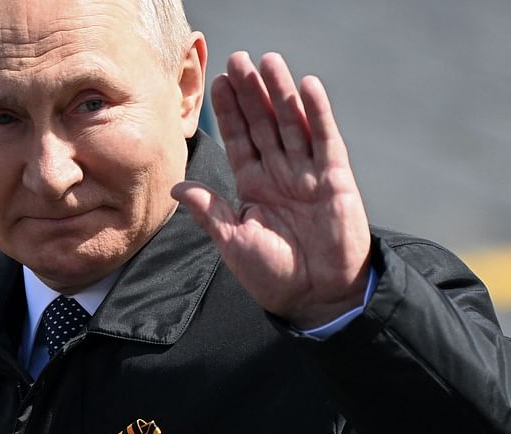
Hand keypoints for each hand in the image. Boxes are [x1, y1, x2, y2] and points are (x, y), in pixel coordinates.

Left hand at [171, 51, 371, 328]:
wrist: (316, 297)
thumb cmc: (273, 275)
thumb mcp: (234, 241)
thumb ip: (211, 210)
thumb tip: (176, 187)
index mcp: (253, 187)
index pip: (239, 140)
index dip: (229, 112)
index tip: (218, 82)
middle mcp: (279, 174)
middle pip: (263, 123)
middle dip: (251, 92)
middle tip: (239, 59)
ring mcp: (307, 174)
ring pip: (292, 124)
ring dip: (280, 93)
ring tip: (269, 62)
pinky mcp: (335, 179)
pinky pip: (325, 140)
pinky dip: (318, 113)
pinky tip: (307, 87)